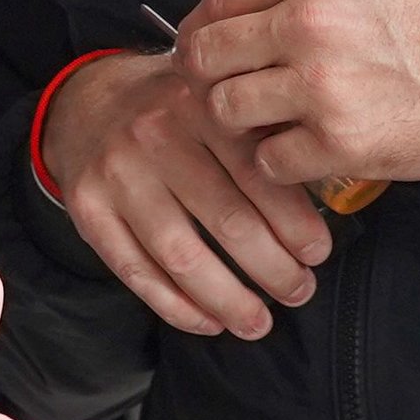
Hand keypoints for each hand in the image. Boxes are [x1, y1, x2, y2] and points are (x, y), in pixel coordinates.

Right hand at [38, 49, 326, 339]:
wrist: (88, 100)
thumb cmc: (176, 109)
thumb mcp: (220, 96)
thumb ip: (264, 132)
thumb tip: (331, 193)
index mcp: (201, 102)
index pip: (259, 174)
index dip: (295, 224)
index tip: (317, 254)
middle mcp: (155, 134)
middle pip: (227, 221)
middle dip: (273, 269)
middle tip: (299, 292)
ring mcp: (117, 174)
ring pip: (182, 256)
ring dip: (228, 300)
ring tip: (258, 323)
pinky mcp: (88, 209)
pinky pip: (137, 273)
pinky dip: (177, 307)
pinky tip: (209, 322)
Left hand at [175, 0, 419, 190]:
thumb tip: (229, 18)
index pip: (217, 0)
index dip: (198, 31)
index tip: (204, 53)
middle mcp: (308, 22)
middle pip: (204, 57)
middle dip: (206, 81)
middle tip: (226, 96)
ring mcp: (319, 86)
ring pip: (225, 112)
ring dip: (241, 126)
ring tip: (270, 126)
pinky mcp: (336, 143)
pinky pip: (267, 161)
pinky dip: (279, 163)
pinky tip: (306, 152)